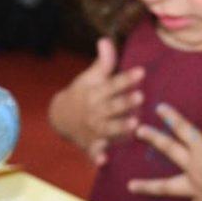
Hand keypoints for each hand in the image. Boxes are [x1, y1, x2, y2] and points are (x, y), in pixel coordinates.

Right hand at [46, 37, 143, 165]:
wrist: (59, 117)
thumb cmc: (83, 94)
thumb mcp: (90, 77)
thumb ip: (104, 62)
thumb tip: (106, 39)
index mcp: (97, 93)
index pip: (114, 84)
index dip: (127, 78)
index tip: (142, 72)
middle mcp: (96, 110)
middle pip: (113, 106)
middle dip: (126, 101)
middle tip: (141, 96)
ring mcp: (93, 128)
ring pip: (109, 128)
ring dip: (120, 127)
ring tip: (134, 125)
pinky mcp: (91, 144)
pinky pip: (94, 152)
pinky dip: (97, 157)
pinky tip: (104, 161)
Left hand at [127, 90, 201, 200]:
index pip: (182, 128)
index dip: (170, 117)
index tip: (158, 108)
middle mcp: (193, 167)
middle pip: (170, 151)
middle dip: (154, 139)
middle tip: (137, 131)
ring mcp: (196, 188)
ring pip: (167, 187)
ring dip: (148, 186)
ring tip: (130, 186)